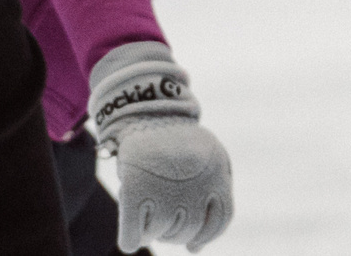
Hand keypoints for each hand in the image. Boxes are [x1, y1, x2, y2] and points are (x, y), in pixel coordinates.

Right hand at [89, 42, 233, 251]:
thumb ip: (210, 193)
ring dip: (154, 231)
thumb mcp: (204, 157)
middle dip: (176, 233)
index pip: (221, 220)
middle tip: (164, 221)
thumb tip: (198, 247)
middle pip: (189, 230)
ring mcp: (167, 187)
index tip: (194, 246)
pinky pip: (134, 230)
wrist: (146, 108)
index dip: (206, 236)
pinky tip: (129, 240)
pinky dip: (130, 238)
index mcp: (217, 172)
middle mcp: (196, 182)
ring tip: (148, 214)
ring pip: (162, 232)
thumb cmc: (175, 140)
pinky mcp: (138, 189)